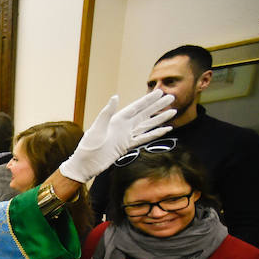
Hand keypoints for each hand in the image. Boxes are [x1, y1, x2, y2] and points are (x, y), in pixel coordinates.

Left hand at [58, 90, 176, 182]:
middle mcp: (123, 126)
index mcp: (116, 120)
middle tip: (172, 97)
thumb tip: (115, 97)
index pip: (136, 107)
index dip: (148, 100)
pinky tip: (166, 129)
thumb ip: (107, 113)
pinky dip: (155, 134)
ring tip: (173, 111)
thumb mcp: (96, 128)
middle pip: (144, 114)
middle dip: (157, 106)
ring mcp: (126, 136)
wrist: (85, 165)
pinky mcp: (127, 147)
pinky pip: (144, 139)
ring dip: (159, 119)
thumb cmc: (87, 147)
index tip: (160, 92)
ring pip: (147, 125)